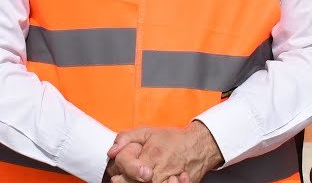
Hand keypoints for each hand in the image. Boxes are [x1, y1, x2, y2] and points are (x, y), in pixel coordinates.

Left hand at [108, 122, 222, 182]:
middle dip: (132, 181)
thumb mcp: (147, 132)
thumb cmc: (171, 139)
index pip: (132, 171)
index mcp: (153, 155)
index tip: (117, 177)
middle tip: (134, 176)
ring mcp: (172, 180)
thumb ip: (125, 139)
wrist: (199, 145)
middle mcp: (163, 169)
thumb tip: (111, 152)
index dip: (124, 175)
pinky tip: (164, 180)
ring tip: (148, 177)